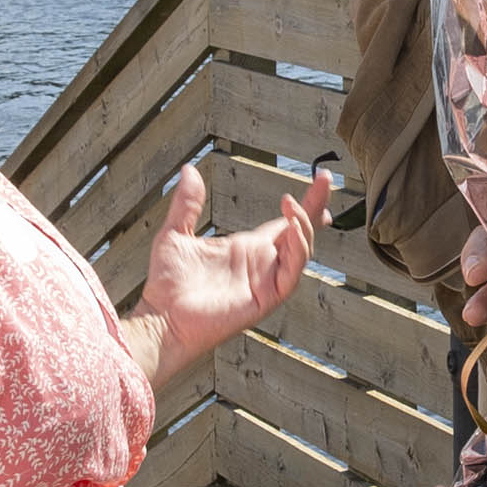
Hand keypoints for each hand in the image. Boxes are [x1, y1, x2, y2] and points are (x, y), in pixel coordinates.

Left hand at [136, 164, 331, 367]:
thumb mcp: (175, 233)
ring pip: (301, 251)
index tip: (319, 180)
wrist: (161, 317)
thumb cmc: (167, 283)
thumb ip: (187, 203)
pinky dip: (297, 250)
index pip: (283, 223)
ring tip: (293, 203)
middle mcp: (261, 263)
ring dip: (303, 224)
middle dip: (316, 205)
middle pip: (300, 231)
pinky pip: (291, 273)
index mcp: (245, 248)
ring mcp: (266, 281)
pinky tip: (293, 229)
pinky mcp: (266, 298)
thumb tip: (189, 169)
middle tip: (325, 178)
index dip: (304, 205)